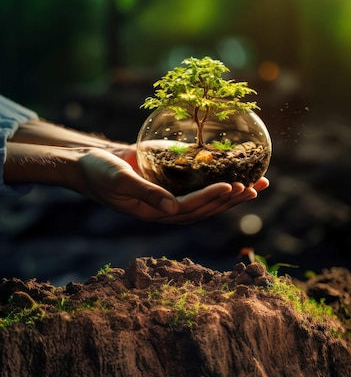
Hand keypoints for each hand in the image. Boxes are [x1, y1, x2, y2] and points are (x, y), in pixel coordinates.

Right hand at [77, 148, 268, 223]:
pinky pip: (198, 183)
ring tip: (259, 184)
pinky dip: (216, 178)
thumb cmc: (99, 172)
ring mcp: (169, 196)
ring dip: (232, 192)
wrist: (89, 163)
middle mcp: (166, 208)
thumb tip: (173, 210)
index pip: (190, 208)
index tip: (230, 185)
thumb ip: (146, 193)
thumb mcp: (120, 181)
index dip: (211, 198)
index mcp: (154, 213)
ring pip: (207, 198)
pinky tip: (235, 170)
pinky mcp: (170, 181)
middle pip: (206, 208)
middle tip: (257, 187)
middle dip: (232, 198)